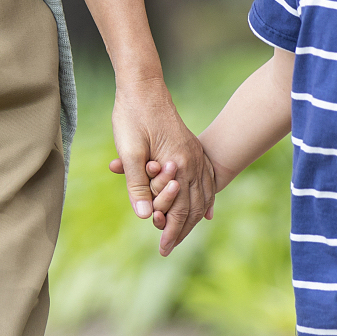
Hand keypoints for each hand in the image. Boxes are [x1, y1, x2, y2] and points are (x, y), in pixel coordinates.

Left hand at [107, 77, 215, 255]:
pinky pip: (205, 179)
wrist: (143, 84)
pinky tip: (206, 209)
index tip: (163, 250)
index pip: (179, 209)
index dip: (171, 232)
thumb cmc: (133, 116)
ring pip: (201, 194)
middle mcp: (192, 160)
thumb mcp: (130, 152)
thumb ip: (137, 186)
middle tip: (168, 249)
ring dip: (193, 217)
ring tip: (183, 234)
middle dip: (182, 230)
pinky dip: (206, 198)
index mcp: (179, 164)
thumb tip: (145, 217)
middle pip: (193, 206)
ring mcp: (194, 153)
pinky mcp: (190, 146)